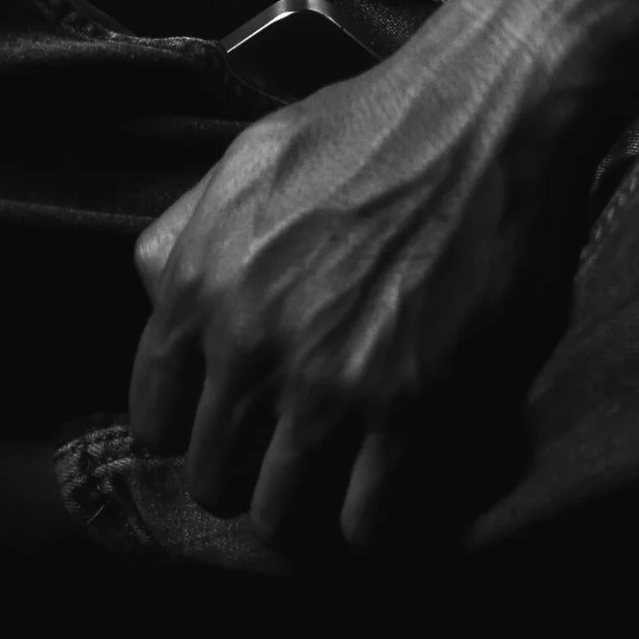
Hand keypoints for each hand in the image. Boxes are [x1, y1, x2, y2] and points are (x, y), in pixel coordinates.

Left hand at [127, 0, 590, 558]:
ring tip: (330, 491)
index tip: (224, 430)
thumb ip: (188, 233)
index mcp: (199, 286)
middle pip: (213, 477)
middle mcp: (249, 345)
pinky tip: (382, 499)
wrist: (483, 114)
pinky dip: (370, 524)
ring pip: (279, 515)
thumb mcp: (247, 159)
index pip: (155, 416)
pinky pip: (365, 521)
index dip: (189, 431)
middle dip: (244, 477)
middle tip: (282, 463)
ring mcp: (328, 384)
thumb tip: (157, 294)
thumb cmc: (369, 125)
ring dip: (302, 511)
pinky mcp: (409, 408)